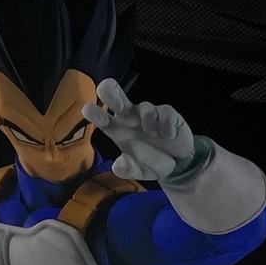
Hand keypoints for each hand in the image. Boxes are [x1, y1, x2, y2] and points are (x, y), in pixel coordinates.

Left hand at [82, 78, 196, 180]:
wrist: (178, 163)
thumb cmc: (151, 162)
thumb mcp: (139, 171)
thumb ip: (129, 170)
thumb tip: (118, 166)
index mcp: (117, 130)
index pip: (102, 119)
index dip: (95, 113)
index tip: (87, 109)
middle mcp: (130, 117)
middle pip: (116, 97)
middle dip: (111, 92)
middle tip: (107, 92)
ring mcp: (149, 114)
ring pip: (145, 108)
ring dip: (148, 120)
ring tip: (153, 135)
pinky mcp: (167, 113)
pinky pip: (164, 113)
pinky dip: (165, 124)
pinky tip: (168, 135)